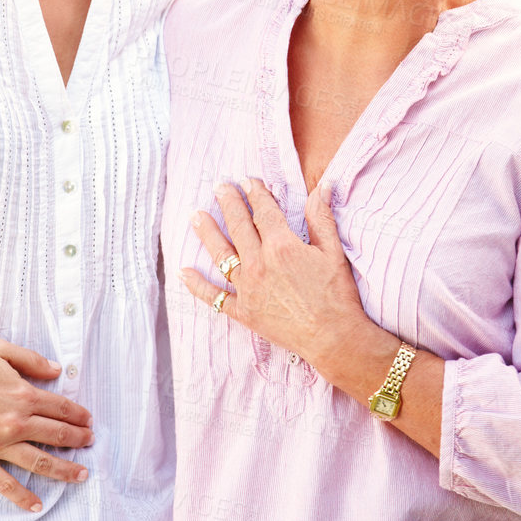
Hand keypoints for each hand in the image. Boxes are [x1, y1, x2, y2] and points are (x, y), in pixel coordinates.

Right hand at [0, 338, 92, 512]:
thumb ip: (31, 360)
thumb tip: (57, 369)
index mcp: (22, 394)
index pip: (61, 408)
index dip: (78, 415)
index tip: (88, 421)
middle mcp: (14, 422)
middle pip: (56, 435)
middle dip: (78, 440)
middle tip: (90, 443)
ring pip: (38, 462)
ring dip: (64, 469)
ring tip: (81, 475)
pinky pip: (3, 484)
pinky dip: (21, 497)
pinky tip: (36, 505)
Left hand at [181, 179, 368, 372]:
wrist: (333, 339)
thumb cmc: (337, 296)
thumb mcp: (333, 252)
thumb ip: (321, 217)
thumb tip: (322, 186)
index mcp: (282, 246)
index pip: (263, 211)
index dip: (255, 193)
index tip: (247, 181)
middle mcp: (259, 264)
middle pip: (238, 226)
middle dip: (228, 203)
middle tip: (219, 187)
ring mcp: (248, 289)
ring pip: (221, 255)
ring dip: (207, 233)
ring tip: (196, 216)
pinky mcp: (243, 312)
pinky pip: (214, 297)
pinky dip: (197, 285)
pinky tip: (183, 272)